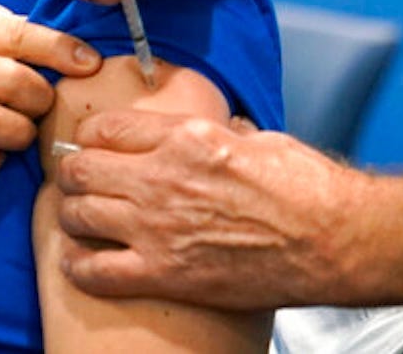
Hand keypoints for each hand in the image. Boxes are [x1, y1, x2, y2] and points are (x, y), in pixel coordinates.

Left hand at [54, 109, 365, 308]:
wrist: (330, 239)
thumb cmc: (306, 187)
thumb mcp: (259, 138)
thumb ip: (222, 133)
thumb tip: (219, 130)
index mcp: (187, 138)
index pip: (108, 128)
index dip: (92, 137)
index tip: (92, 145)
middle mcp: (163, 177)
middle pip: (81, 168)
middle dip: (73, 173)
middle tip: (77, 182)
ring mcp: (158, 228)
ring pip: (77, 215)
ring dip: (72, 216)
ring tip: (79, 219)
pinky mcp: (163, 273)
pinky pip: (93, 270)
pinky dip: (79, 265)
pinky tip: (83, 262)